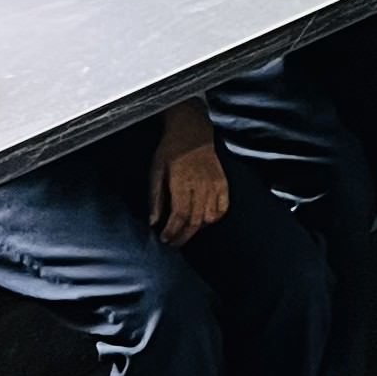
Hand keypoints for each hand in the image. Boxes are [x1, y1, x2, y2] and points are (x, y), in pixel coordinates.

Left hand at [148, 119, 229, 244]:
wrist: (192, 133)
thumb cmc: (170, 151)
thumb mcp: (155, 172)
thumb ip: (155, 198)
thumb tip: (153, 222)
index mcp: (182, 182)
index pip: (180, 215)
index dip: (172, 231)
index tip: (164, 239)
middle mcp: (201, 185)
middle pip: (195, 220)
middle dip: (183, 236)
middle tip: (173, 243)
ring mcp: (214, 185)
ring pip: (209, 217)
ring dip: (197, 229)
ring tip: (185, 232)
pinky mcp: (223, 183)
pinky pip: (223, 208)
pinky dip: (214, 218)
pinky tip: (203, 221)